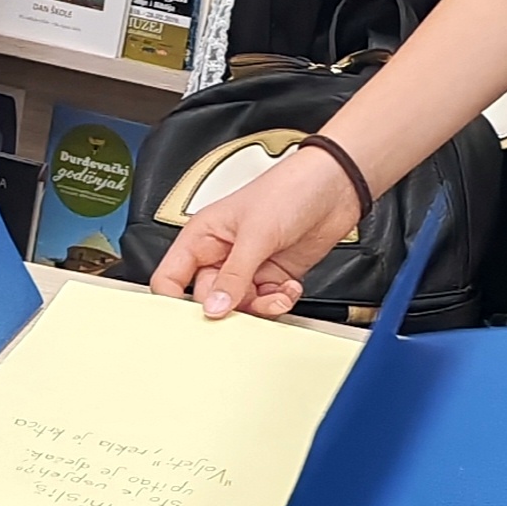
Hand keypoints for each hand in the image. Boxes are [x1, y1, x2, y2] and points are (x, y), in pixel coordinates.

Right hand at [149, 144, 364, 320]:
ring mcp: (248, 265)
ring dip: (261, 306)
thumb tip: (214, 307)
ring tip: (276, 295)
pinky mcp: (273, 274)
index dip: (173, 303)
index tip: (193, 319)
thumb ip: (234, 276)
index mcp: (203, 236)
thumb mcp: (255, 234)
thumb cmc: (288, 189)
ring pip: (240, 305)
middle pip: (208, 298)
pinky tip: (288, 287)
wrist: (335, 187)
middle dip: (229, 307)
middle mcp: (222, 253)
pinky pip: (266, 301)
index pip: (171, 278)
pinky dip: (279, 301)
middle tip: (245, 308)